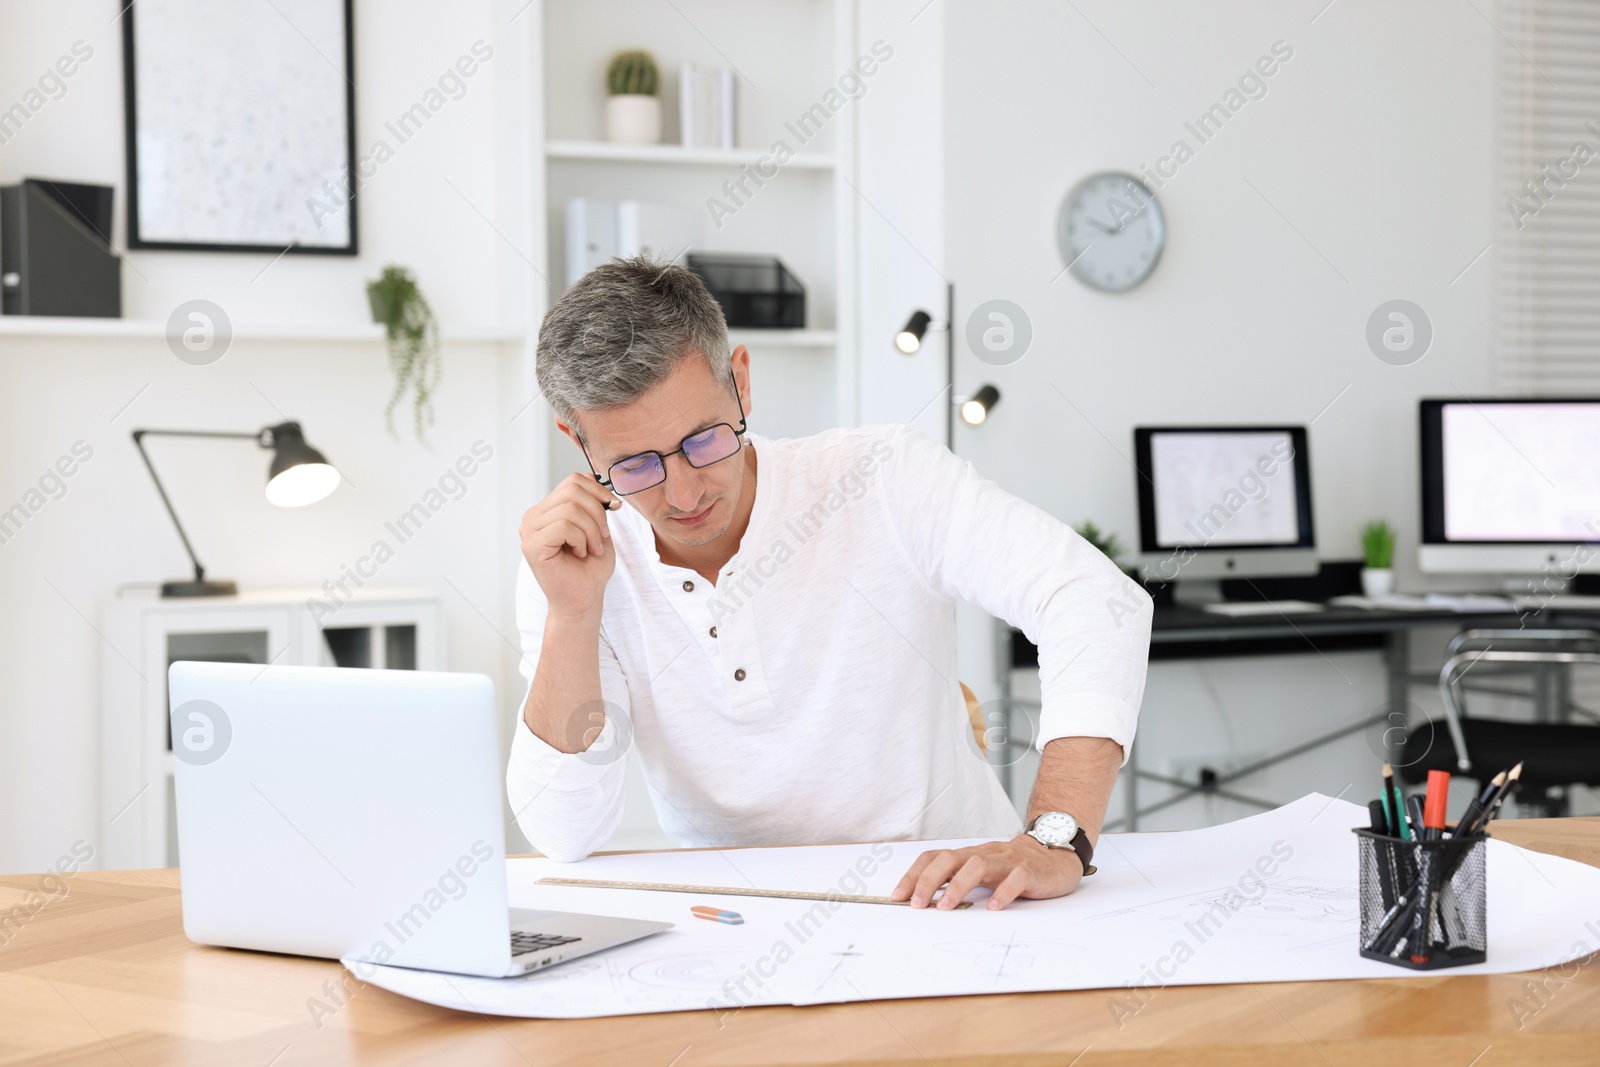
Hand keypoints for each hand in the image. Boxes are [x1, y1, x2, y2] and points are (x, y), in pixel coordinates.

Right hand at [519, 473, 617, 619]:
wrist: (583, 599)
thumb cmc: (590, 568)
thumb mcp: (598, 527)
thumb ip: (593, 503)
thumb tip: (594, 478)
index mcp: (547, 510)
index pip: (574, 481)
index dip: (599, 491)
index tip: (614, 509)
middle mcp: (533, 517)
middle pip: (573, 490)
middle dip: (598, 513)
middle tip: (601, 537)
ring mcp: (529, 530)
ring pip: (570, 509)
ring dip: (591, 531)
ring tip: (592, 549)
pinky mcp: (531, 545)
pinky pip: (564, 526)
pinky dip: (581, 539)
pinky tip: (580, 554)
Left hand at [889, 835, 1083, 910]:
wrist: (1054, 854)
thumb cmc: (1012, 867)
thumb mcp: (981, 872)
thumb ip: (958, 882)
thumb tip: (924, 901)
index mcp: (969, 856)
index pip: (934, 858)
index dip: (914, 875)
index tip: (898, 896)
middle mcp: (983, 855)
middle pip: (949, 859)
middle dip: (928, 881)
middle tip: (917, 905)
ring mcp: (1007, 862)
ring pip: (979, 865)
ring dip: (958, 886)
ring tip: (947, 908)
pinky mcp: (1029, 871)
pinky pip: (1015, 878)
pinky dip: (1003, 893)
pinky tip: (994, 907)